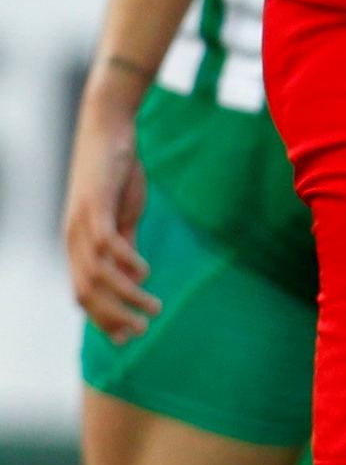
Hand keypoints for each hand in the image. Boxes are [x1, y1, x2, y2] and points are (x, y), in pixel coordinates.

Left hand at [64, 69, 158, 343]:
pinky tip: (145, 272)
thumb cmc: (116, 169)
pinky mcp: (94, 206)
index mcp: (76, 246)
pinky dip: (126, 263)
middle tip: (142, 330)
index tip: (129, 338)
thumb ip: (125, 242)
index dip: (103, 320)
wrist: (107, 126)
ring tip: (154, 307)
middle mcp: (72, 240)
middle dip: (113, 318)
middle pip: (86, 294)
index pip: (83, 296)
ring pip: (97, 276)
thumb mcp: (123, 212)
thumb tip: (133, 275)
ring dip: (125, 297)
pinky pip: (107, 245)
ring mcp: (80, 224)